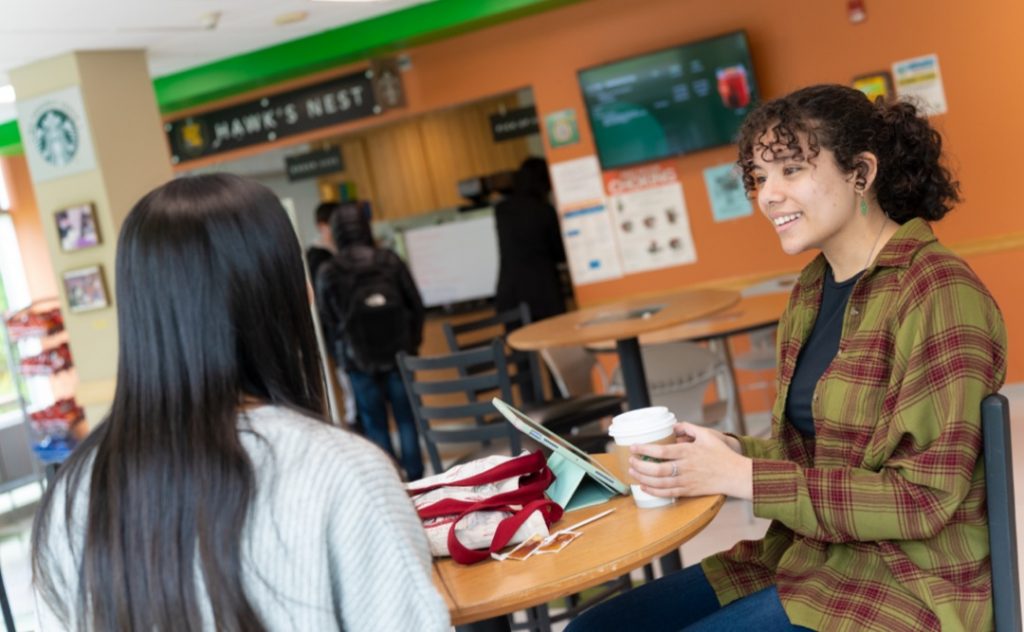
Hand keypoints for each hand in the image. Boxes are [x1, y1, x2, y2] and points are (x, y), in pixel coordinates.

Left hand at [628, 422, 752, 499]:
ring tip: (633, 473)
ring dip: (643, 478)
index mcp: (688, 451)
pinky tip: (645, 487)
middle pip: (656, 469)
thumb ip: (689, 428)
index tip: (633, 447)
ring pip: (659, 482)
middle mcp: (685, 467)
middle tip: (630, 461)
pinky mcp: (689, 491)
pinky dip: (654, 491)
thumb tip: (674, 425)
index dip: (644, 450)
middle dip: (640, 465)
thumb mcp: (707, 435)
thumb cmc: (722, 454)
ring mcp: (686, 481)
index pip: (661, 451)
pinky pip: (668, 493)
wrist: (736, 475)